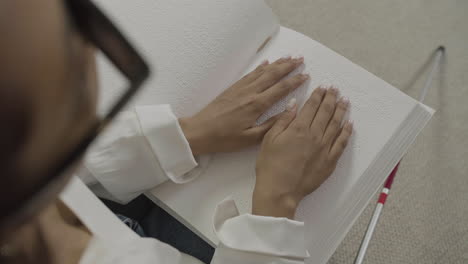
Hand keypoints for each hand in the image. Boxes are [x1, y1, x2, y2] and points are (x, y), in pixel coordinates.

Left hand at [179, 56, 308, 155]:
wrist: (199, 131)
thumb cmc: (224, 138)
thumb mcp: (250, 138)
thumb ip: (271, 125)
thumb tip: (289, 111)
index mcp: (256, 105)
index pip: (280, 89)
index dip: (295, 81)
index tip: (306, 75)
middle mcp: (250, 93)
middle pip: (273, 75)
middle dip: (288, 66)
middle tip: (301, 58)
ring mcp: (240, 89)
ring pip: (262, 72)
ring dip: (277, 63)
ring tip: (289, 57)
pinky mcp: (232, 89)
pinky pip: (250, 74)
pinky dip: (260, 67)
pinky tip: (266, 63)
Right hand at [252, 87, 352, 218]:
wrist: (280, 190)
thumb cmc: (270, 166)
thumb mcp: (269, 139)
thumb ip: (283, 120)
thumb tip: (294, 104)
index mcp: (299, 128)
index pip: (312, 106)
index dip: (318, 95)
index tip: (323, 87)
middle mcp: (315, 135)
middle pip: (326, 112)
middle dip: (331, 98)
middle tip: (335, 89)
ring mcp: (324, 148)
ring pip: (336, 125)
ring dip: (341, 111)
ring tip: (344, 101)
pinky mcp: (330, 161)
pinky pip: (342, 143)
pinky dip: (346, 132)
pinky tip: (349, 125)